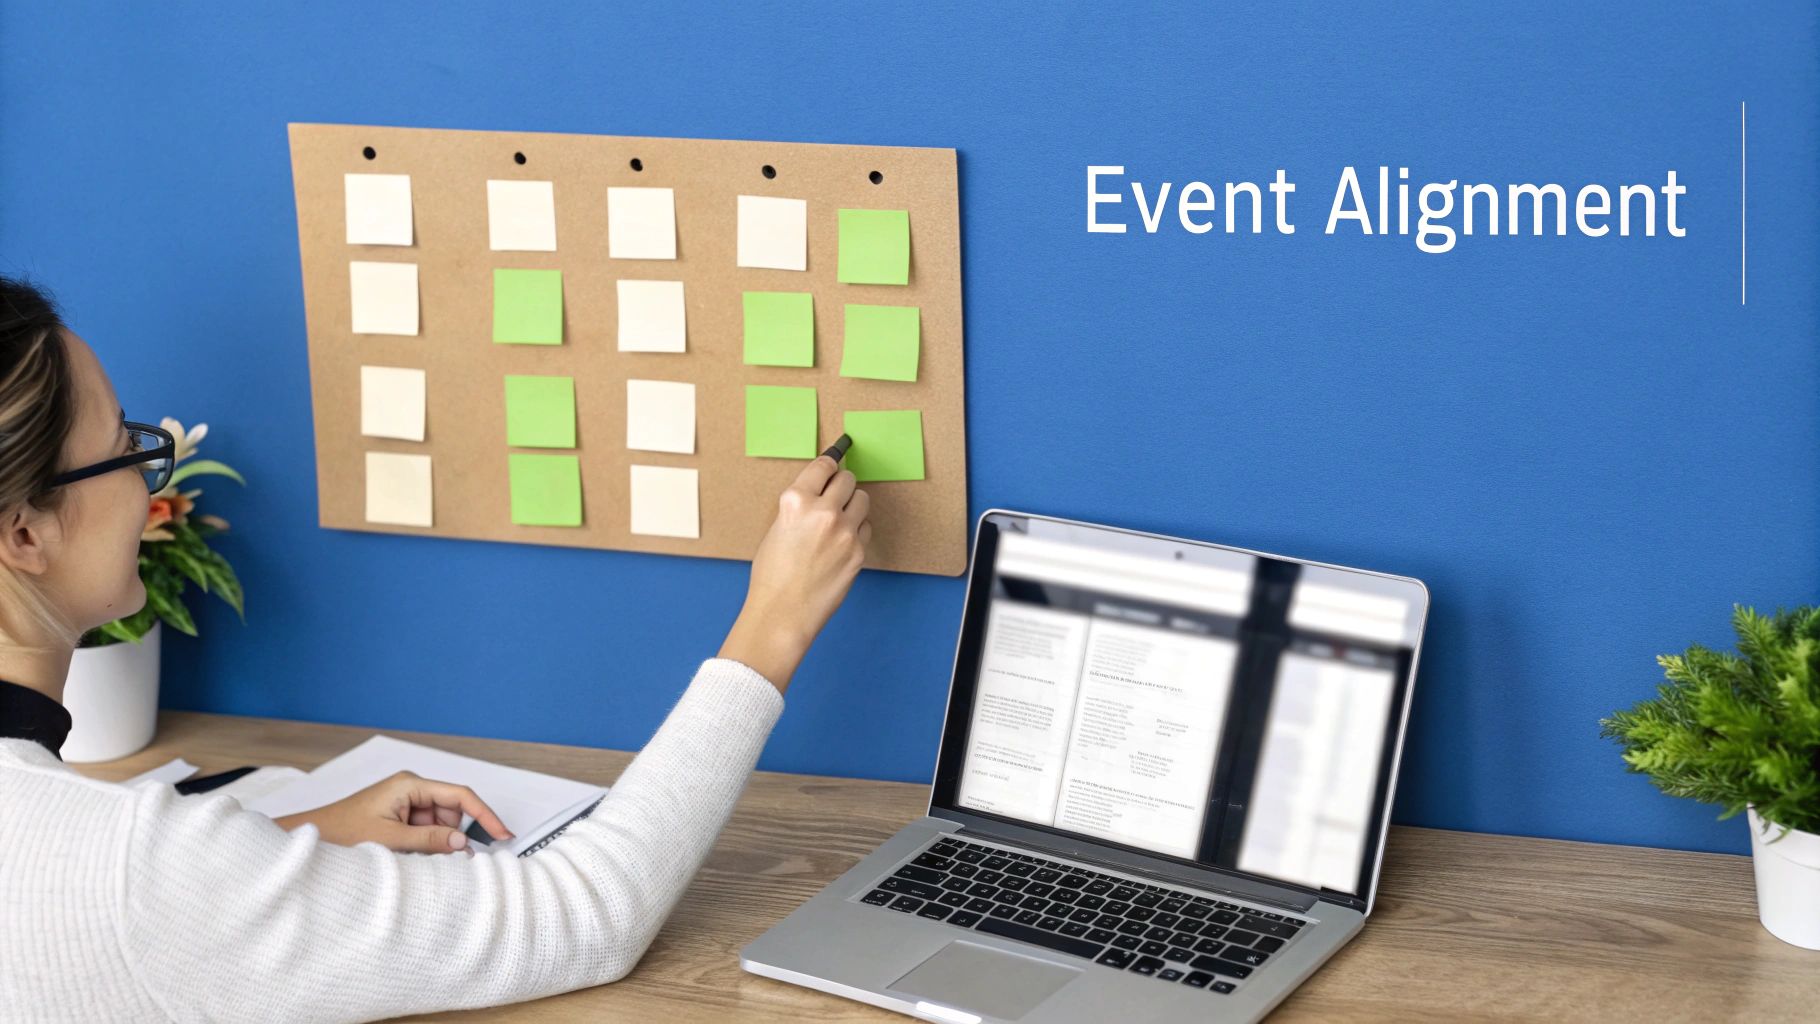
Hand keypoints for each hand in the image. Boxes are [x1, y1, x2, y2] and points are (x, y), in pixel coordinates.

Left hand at [274, 770, 513, 853]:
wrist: (311, 837)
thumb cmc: (341, 831)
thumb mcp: (390, 839)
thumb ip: (430, 839)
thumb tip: (464, 844)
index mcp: (410, 784)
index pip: (460, 796)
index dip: (485, 815)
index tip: (504, 834)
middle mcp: (411, 788)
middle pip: (452, 811)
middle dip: (452, 835)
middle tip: (444, 857)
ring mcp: (405, 802)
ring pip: (441, 823)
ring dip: (435, 841)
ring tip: (410, 853)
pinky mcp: (399, 815)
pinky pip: (426, 829)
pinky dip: (425, 843)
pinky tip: (408, 852)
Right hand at [719, 454, 870, 691]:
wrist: (783, 613)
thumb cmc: (772, 576)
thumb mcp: (776, 529)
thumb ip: (799, 507)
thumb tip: (820, 493)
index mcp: (795, 501)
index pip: (823, 466)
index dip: (830, 465)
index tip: (834, 463)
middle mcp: (822, 511)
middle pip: (848, 479)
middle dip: (842, 485)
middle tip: (835, 496)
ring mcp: (844, 531)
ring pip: (863, 499)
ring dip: (853, 505)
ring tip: (839, 521)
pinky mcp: (858, 551)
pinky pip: (866, 527)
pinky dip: (857, 530)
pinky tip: (842, 544)